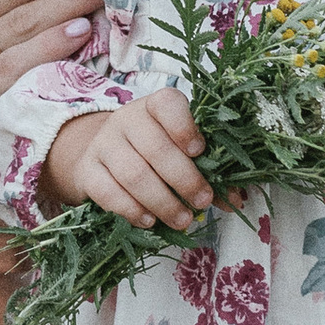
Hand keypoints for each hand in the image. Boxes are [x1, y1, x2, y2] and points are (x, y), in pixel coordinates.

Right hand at [43, 88, 212, 227]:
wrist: (103, 156)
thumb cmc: (152, 152)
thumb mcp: (180, 151)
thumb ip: (210, 171)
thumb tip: (237, 198)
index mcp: (155, 107)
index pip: (167, 104)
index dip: (185, 127)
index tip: (200, 151)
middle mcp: (126, 120)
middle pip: (155, 148)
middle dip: (184, 179)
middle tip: (203, 201)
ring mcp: (103, 144)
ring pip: (133, 174)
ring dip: (162, 202)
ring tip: (182, 219)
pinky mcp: (87, 171)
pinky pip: (107, 193)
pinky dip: (131, 210)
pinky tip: (149, 221)